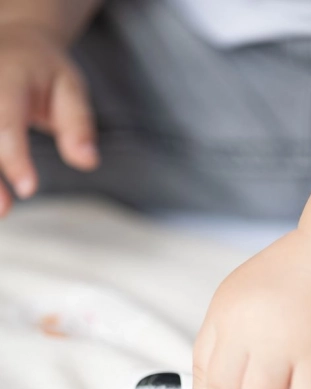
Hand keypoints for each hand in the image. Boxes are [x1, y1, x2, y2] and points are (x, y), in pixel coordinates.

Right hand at [0, 23, 98, 214]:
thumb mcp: (71, 87)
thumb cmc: (45, 72)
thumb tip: (88, 161)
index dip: (15, 157)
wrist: (14, 41)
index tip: (28, 190)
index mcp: (8, 78)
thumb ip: (78, 124)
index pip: (7, 122)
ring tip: (0, 211)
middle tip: (4, 210)